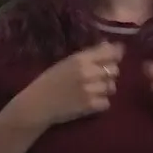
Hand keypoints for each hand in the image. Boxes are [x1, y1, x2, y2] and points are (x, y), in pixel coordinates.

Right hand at [8, 40, 124, 129]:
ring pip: (112, 87)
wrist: (37, 104)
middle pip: (114, 70)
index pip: (109, 52)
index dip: (115, 53)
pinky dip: (100, 103)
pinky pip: (107, 102)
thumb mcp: (66, 63)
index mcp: (79, 59)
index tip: (115, 56)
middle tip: (97, 77)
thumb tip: (111, 46)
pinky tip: (89, 101)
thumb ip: (88, 56)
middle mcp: (88, 72)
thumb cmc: (48, 81)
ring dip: (104, 89)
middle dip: (109, 73)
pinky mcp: (91, 106)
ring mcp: (91, 90)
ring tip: (91, 90)